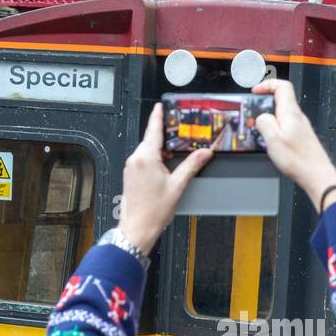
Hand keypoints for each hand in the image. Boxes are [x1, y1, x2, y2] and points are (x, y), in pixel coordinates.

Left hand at [120, 103, 211, 255]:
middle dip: (164, 137)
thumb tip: (205, 153)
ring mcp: (131, 167)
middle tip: (178, 133)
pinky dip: (153, 160)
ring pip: (147, 151)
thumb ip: (191, 166)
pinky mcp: (130, 175)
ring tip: (174, 155)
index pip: (153, 130)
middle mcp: (135, 159)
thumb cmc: (154, 211)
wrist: (137, 228)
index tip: (160, 106)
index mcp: (146, 157)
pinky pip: (142, 160)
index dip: (157, 116)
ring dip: (160, 151)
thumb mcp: (177, 186)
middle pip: (151, 140)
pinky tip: (164, 168)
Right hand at [251, 79, 335, 210]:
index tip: (256, 91)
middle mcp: (298, 117)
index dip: (267, 84)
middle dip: (266, 101)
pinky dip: (276, 127)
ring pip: (283, 113)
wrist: (317, 175)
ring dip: (270, 116)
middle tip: (255, 109)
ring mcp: (301, 126)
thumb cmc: (299, 160)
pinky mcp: (302, 136)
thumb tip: (261, 117)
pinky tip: (272, 140)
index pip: (282, 86)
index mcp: (291, 113)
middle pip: (282, 98)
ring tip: (261, 128)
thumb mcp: (273, 140)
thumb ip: (264, 123)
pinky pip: (286, 125)